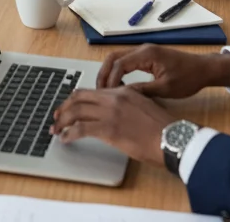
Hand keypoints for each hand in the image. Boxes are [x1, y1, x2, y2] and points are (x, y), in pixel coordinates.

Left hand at [51, 86, 175, 166]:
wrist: (172, 138)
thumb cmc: (163, 128)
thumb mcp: (144, 106)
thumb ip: (128, 104)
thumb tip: (116, 113)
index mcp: (122, 91)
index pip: (92, 91)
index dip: (77, 99)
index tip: (70, 107)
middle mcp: (113, 98)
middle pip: (79, 97)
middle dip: (64, 107)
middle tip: (57, 117)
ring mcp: (110, 113)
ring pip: (76, 111)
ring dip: (62, 121)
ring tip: (56, 129)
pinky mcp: (109, 129)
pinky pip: (81, 129)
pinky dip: (69, 133)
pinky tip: (65, 139)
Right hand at [96, 45, 229, 96]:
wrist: (204, 69)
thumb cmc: (188, 79)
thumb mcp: (166, 89)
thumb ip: (143, 90)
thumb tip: (123, 96)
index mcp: (147, 54)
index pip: (119, 64)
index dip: (111, 80)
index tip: (106, 96)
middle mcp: (142, 49)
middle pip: (114, 57)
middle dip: (104, 74)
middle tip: (99, 92)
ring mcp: (144, 52)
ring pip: (118, 58)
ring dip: (110, 72)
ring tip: (106, 91)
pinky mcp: (147, 57)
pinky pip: (127, 61)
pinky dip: (119, 72)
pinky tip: (119, 86)